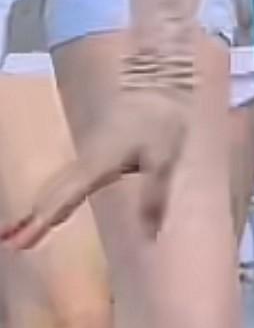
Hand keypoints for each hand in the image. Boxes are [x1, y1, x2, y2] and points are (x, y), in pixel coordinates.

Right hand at [0, 89, 189, 249]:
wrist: (160, 84)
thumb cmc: (163, 122)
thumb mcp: (164, 159)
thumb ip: (154, 196)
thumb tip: (149, 237)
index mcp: (97, 162)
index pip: (64, 198)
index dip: (42, 222)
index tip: (18, 243)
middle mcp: (86, 159)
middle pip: (52, 193)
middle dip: (30, 218)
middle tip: (7, 242)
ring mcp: (87, 154)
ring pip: (55, 185)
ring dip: (36, 208)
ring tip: (13, 234)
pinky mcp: (93, 152)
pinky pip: (65, 180)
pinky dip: (50, 197)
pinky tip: (47, 209)